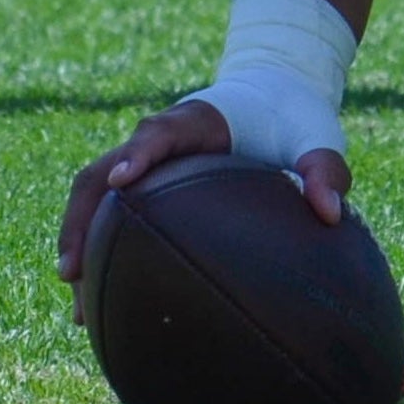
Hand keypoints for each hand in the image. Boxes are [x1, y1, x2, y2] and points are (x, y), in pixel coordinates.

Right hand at [54, 98, 350, 320]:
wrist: (275, 93)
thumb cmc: (294, 116)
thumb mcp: (318, 136)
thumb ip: (325, 168)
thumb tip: (331, 213)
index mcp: (196, 119)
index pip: (156, 131)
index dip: (138, 154)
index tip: (124, 182)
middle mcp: (158, 139)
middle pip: (101, 172)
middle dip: (80, 219)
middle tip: (72, 273)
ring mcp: (146, 163)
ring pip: (94, 199)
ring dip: (78, 244)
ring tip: (78, 310)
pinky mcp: (146, 186)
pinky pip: (111, 216)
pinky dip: (98, 253)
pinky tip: (100, 308)